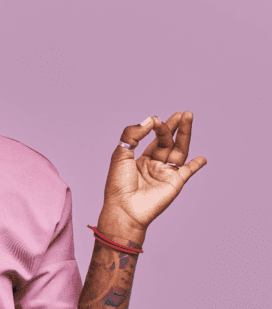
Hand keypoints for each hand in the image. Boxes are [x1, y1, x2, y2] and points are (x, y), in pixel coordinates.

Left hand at [101, 111, 207, 232]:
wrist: (124, 207)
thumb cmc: (118, 183)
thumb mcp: (121, 154)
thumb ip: (133, 134)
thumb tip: (150, 119)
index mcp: (140, 159)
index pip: (153, 139)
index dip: (156, 128)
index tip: (155, 119)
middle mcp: (154, 165)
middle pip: (168, 142)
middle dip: (174, 127)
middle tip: (182, 113)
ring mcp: (165, 174)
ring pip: (178, 151)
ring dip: (185, 136)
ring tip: (189, 119)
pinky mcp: (174, 183)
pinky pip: (187, 172)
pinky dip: (195, 165)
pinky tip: (202, 158)